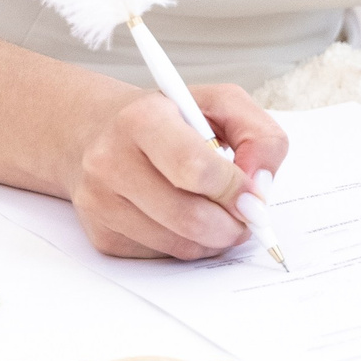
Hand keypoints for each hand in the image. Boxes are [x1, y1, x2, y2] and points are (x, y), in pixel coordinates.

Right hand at [69, 83, 288, 259]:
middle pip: (189, 216)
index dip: (233, 188)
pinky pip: (161, 256)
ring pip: (179, 244)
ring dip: (214, 238)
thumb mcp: (222, 103)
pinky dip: (187, 244)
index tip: (253, 194)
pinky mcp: (101, 235)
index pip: (195, 168)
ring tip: (219, 213)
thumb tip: (260, 186)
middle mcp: (112, 161)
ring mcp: (101, 202)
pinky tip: (185, 218)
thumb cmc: (170, 117)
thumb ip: (258, 135)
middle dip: (232, 224)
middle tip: (246, 216)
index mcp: (143, 119)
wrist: (100, 131)